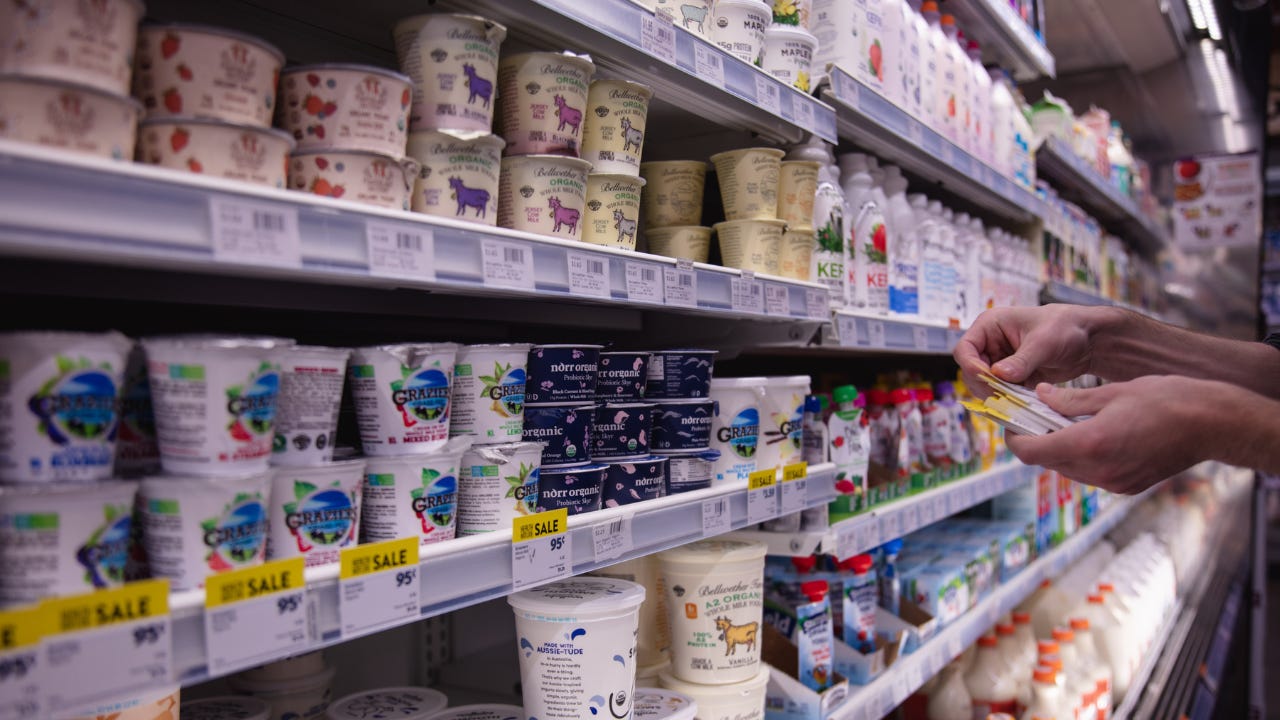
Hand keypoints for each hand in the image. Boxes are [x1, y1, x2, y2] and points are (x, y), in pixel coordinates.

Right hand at [954, 305, 1100, 396]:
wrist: (1089, 340)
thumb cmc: (1066, 327)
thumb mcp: (1043, 342)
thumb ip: (1021, 360)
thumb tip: (998, 375)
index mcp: (990, 326)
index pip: (965, 349)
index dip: (971, 366)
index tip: (988, 379)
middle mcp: (990, 345)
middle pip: (971, 371)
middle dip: (984, 385)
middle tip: (1004, 396)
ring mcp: (1000, 363)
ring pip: (984, 386)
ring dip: (997, 395)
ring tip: (1017, 400)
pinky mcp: (1012, 379)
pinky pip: (1002, 393)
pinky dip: (1009, 401)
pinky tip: (1023, 404)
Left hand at [1004, 376, 1209, 493]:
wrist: (1215, 424)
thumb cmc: (1167, 400)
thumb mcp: (1112, 391)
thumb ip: (1069, 398)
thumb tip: (1040, 396)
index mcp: (1089, 444)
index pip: (1031, 451)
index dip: (1014, 437)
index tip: (1010, 422)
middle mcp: (1098, 471)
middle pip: (1047, 461)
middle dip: (1037, 439)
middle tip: (1035, 415)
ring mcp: (1114, 483)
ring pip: (1068, 469)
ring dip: (1059, 448)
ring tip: (1064, 422)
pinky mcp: (1127, 486)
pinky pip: (1091, 474)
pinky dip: (1082, 457)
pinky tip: (1092, 434)